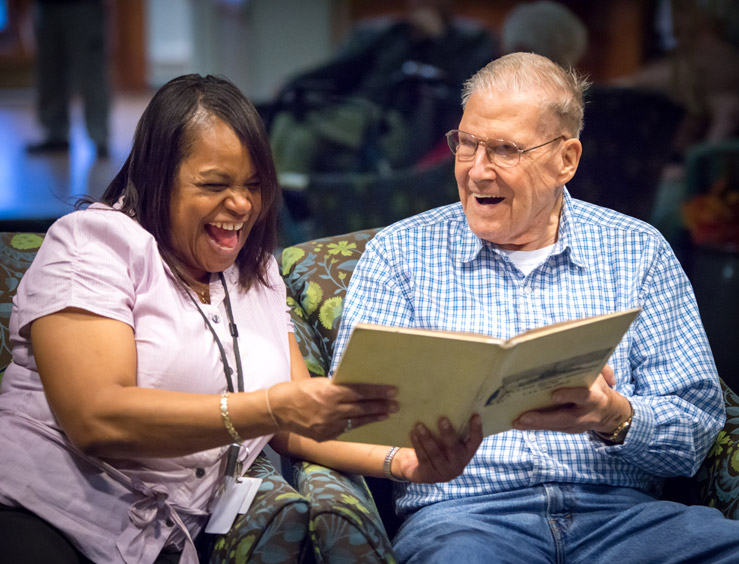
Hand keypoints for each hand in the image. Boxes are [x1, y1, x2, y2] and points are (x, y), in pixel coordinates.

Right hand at [268, 378, 397, 441]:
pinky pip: (346, 430)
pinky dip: (357, 426)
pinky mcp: (325, 436)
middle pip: (362, 408)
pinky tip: (367, 422)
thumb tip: (358, 387)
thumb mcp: (319, 383)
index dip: (377, 392)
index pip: (360, 392)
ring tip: (387, 414)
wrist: (278, 410)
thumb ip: (337, 387)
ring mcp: (328, 425)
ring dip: (373, 417)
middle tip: (396, 405)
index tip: (392, 391)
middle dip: (381, 406)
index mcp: (330, 392)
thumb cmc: (298, 390)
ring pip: (357, 421)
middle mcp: (331, 410)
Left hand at [392, 414, 482, 482]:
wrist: (420, 470)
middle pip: (454, 448)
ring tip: (419, 426)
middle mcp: (458, 464)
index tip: (475, 415)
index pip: (476, 441)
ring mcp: (444, 472)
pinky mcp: (429, 476)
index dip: (476, 429)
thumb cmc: (438, 449)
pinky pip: (423, 458)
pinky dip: (417, 445)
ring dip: (427, 438)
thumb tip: (447, 404)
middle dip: (448, 434)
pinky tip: (413, 434)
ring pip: (435, 454)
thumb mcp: (447, 442)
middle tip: (442, 419)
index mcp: (466, 453)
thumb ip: (452, 430)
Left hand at [512, 364, 630, 434]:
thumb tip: (574, 348)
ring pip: (556, 425)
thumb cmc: (598, 386)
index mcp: (595, 396)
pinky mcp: (570, 429)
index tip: (555, 395)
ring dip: (535, 424)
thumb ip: (591, 364)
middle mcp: (587, 412)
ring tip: (517, 422)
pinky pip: (552, 429)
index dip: (570, 395)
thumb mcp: (598, 373)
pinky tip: (520, 424)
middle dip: (544, 418)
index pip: (584, 396)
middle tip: (524, 416)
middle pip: (565, 417)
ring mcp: (578, 424)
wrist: (611, 412)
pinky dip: (536, 427)